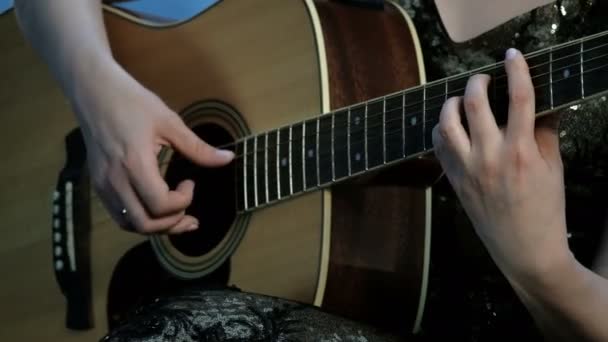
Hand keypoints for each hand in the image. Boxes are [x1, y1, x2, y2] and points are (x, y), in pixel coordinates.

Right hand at [72, 61, 233, 234]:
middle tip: (189, 212)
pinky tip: (155, 210)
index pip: (161, 204)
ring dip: (156, 226)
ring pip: (130, 224)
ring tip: (177, 217)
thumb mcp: (169, 122)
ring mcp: (103, 185)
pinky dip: (140, 220)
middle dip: (172, 224)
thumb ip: (198, 148)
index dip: (183, 201)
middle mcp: (115, 180)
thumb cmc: (132, 102)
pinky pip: (119, 215)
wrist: (93, 91)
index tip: (190, 182)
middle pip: (145, 224)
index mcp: (135, 164)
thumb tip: (229, 159)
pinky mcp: (97, 185)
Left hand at [432, 48, 572, 282]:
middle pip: (475, 104)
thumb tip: (542, 107)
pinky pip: (438, 146)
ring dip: (452, 103)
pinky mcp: (454, 180)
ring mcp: (467, 169)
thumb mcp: (553, 169)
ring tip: (462, 100)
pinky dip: (441, 129)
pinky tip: (451, 126)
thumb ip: (545, 134)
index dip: (516, 70)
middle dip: (478, 82)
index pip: (519, 99)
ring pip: (447, 122)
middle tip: (484, 79)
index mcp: (520, 151)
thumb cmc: (544, 210)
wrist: (524, 249)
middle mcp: (489, 156)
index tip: (513, 55)